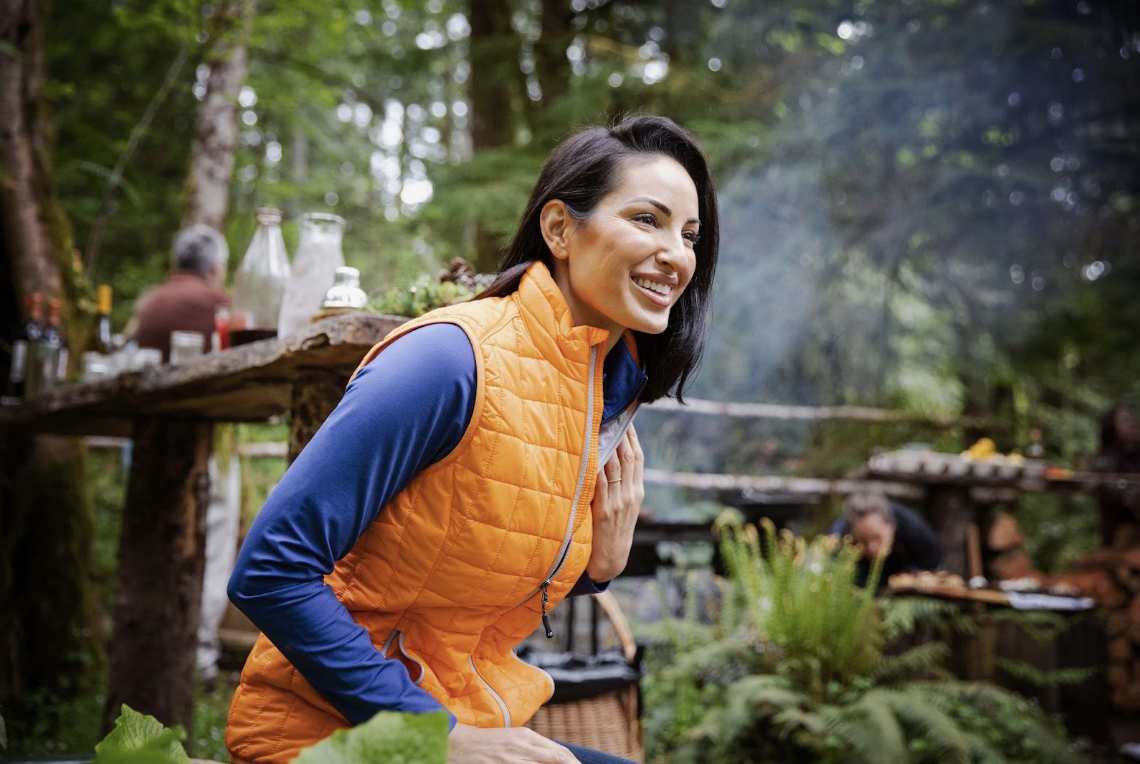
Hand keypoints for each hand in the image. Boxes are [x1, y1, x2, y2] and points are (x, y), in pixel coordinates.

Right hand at [448, 723, 580, 762]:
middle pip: (556, 760)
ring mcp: (511, 761)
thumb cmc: (489, 741)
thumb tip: (557, 756)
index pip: (559, 753)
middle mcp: (522, 748)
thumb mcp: (514, 738)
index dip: (573, 763)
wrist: (459, 743)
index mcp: (527, 737)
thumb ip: (534, 746)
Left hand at [586, 425, 643, 582]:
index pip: (637, 457)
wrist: (610, 560)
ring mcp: (620, 501)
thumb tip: (606, 460)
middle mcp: (631, 493)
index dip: (632, 436)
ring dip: (609, 443)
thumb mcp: (622, 507)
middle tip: (613, 411)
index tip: (625, 417)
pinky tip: (593, 449)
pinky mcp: (606, 510)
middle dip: (621, 433)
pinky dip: (598, 463)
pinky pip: (602, 481)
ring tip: (601, 423)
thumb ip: (617, 486)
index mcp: (637, 491)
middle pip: (628, 456)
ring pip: (617, 464)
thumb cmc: (610, 532)